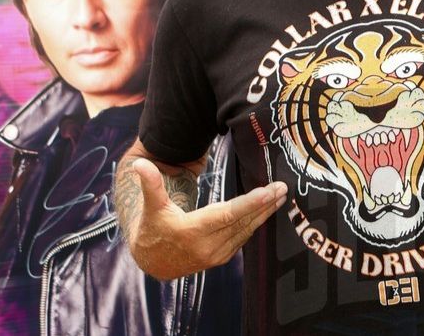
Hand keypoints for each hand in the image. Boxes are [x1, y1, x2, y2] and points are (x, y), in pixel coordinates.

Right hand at [119, 157, 286, 279]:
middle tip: (284, 188)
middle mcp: (207, 246)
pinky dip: (256, 223)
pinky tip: (267, 210)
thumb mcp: (152, 206)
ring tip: (281, 196)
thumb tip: (139, 163)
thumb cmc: (153, 227)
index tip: (269, 192)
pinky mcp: (221, 258)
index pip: (227, 215)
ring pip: (246, 231)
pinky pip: (243, 238)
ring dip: (264, 214)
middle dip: (265, 205)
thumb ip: (150, 184)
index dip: (250, 203)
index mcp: (191, 231)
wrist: (153, 260)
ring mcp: (216, 255)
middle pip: (242, 222)